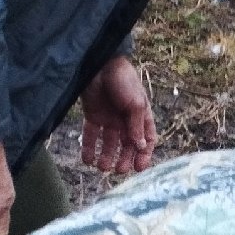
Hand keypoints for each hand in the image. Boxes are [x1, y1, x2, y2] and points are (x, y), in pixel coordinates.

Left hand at [78, 55, 156, 174]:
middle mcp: (126, 121)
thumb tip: (140, 147)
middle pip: (127, 145)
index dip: (144, 155)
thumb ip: (136, 126)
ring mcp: (109, 119)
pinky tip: (88, 160)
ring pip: (109, 143)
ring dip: (107, 156)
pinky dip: (90, 148)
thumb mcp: (135, 103)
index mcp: (141, 117)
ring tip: (103, 168)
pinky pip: (91, 135)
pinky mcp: (93, 116)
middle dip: (124, 159)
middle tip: (119, 170)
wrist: (100, 64)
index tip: (139, 167)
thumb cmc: (124, 80)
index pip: (146, 140)